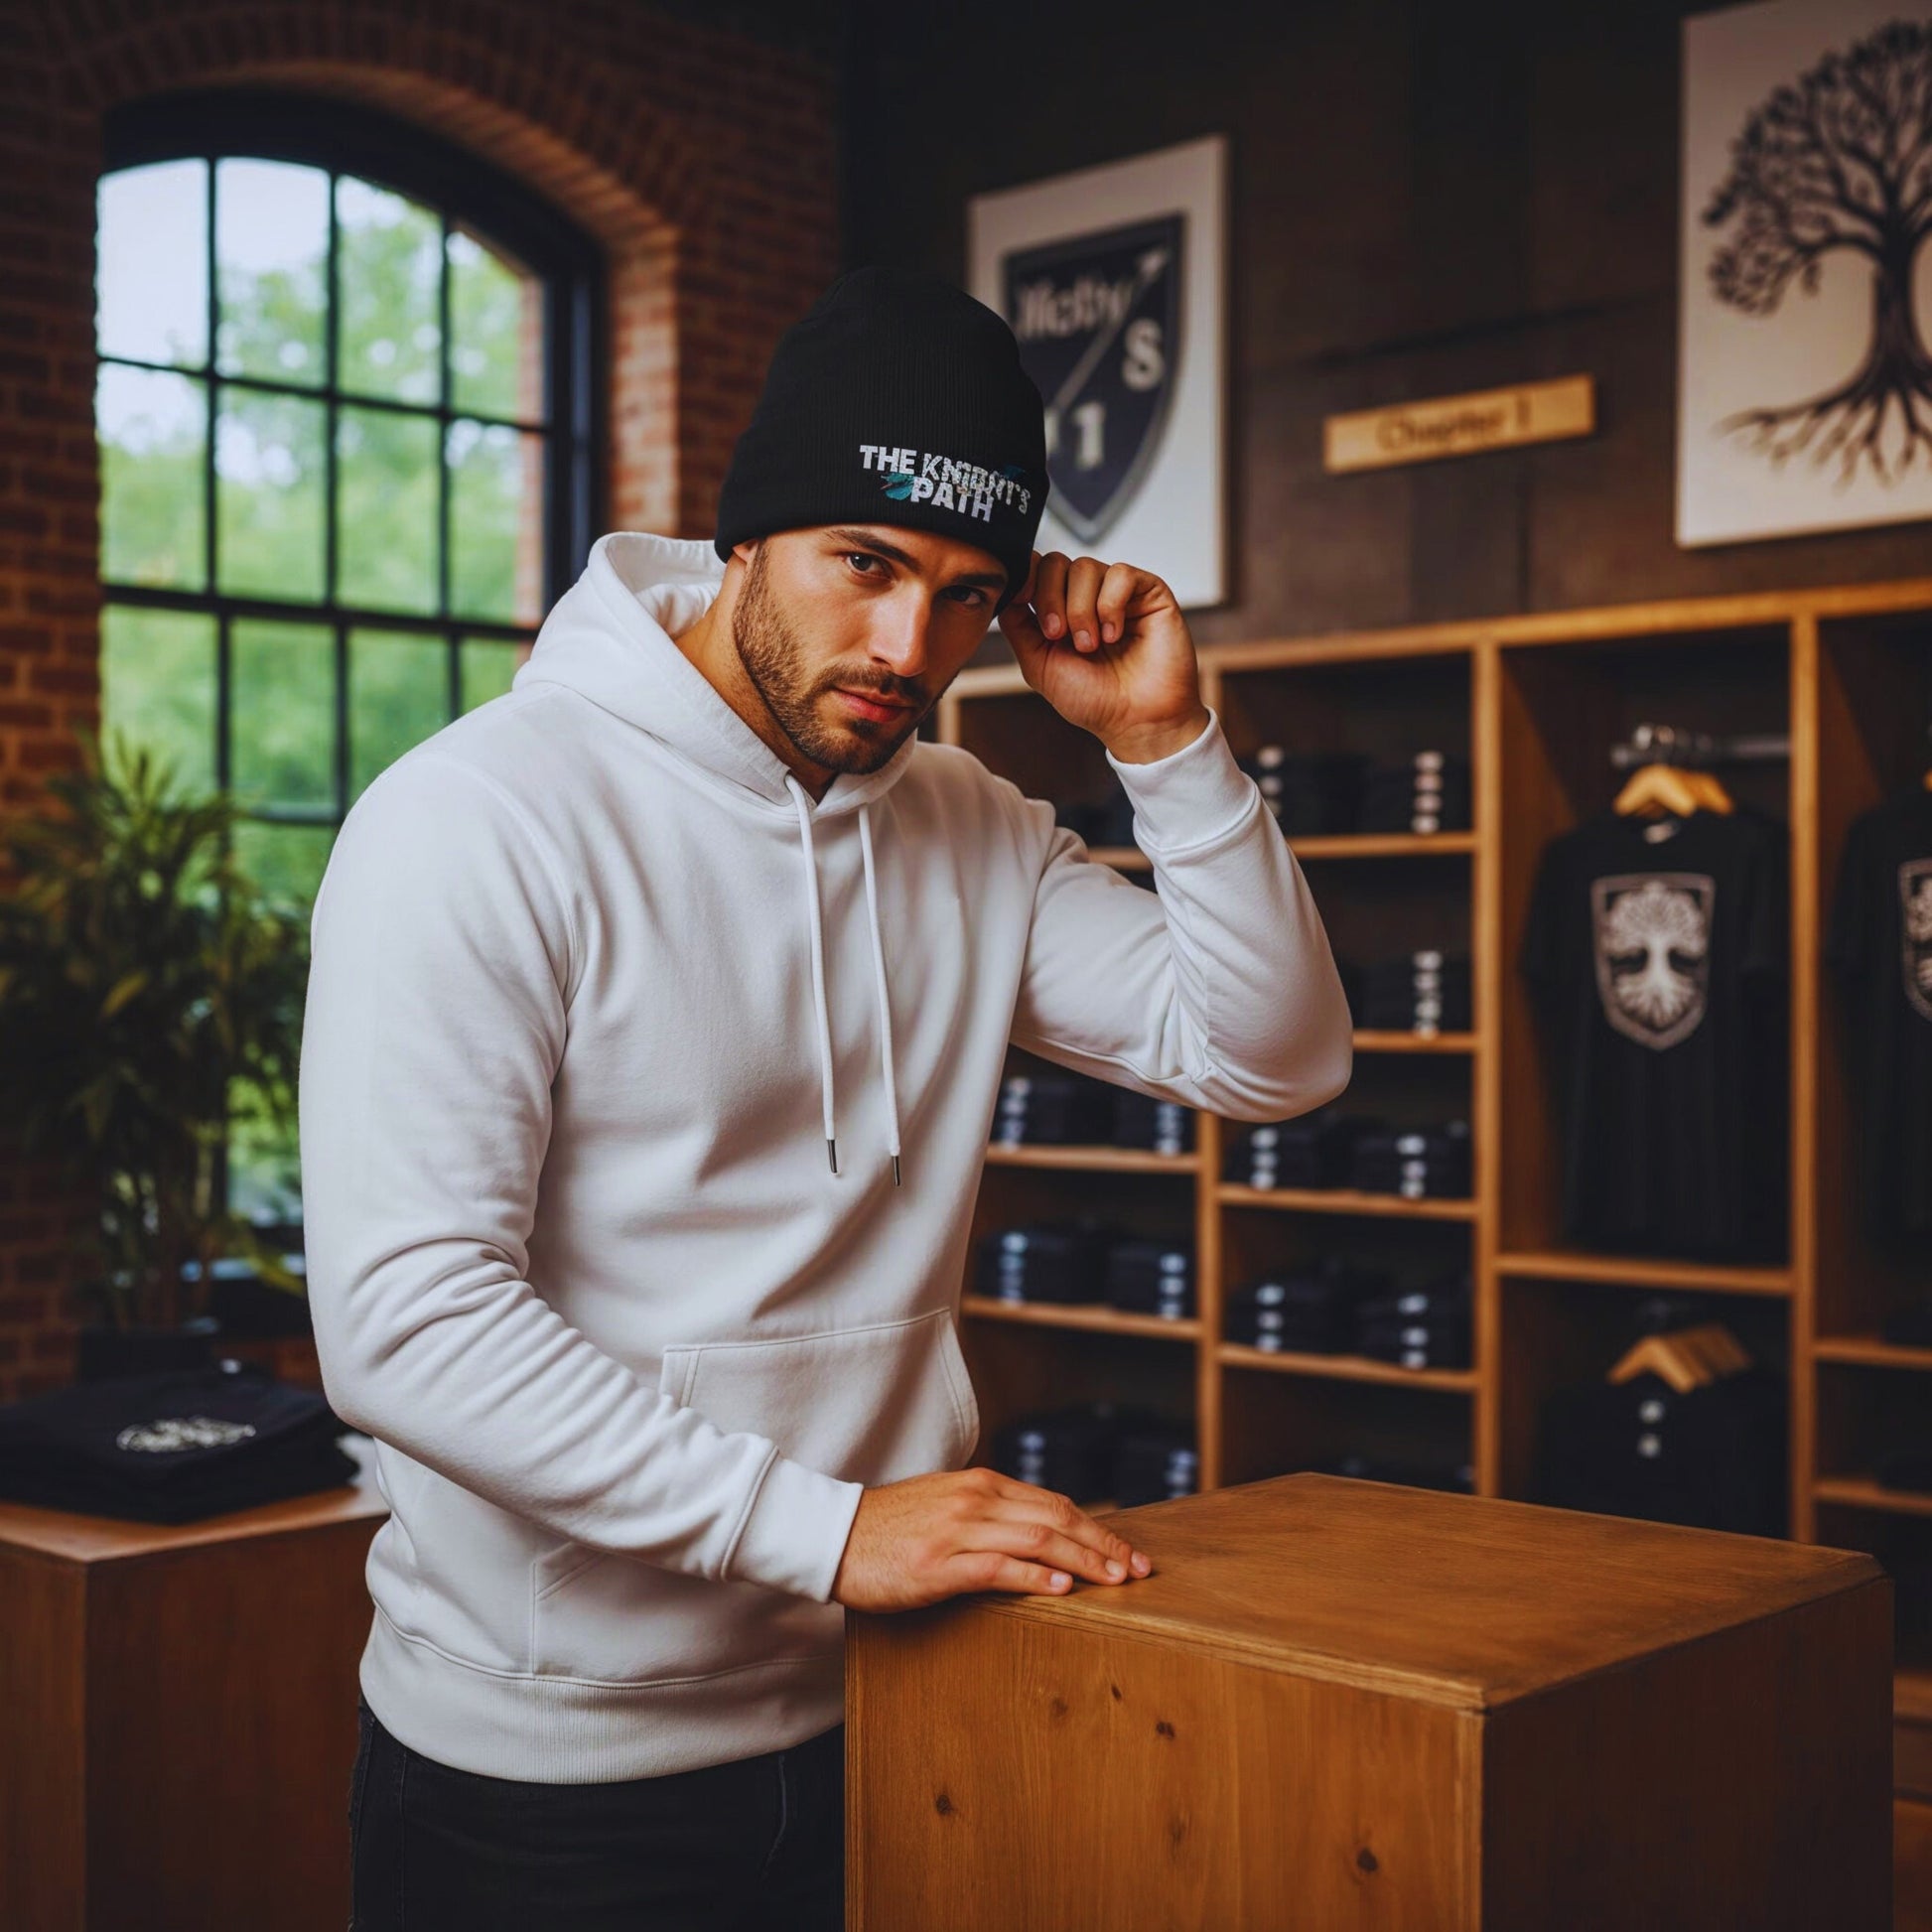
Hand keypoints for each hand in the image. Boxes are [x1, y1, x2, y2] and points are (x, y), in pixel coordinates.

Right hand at [829, 1465, 1154, 1613]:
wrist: (834, 1535)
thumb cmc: (890, 1528)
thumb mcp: (947, 1507)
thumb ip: (990, 1514)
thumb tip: (1039, 1536)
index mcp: (982, 1485)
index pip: (1055, 1503)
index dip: (1098, 1528)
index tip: (1128, 1553)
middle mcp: (977, 1500)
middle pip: (1057, 1518)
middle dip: (1105, 1545)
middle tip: (1139, 1571)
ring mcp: (959, 1530)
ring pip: (1037, 1540)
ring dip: (1083, 1561)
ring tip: (1115, 1580)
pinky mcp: (940, 1563)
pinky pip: (998, 1567)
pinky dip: (1034, 1577)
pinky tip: (1061, 1589)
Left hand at [997, 549, 1209, 763]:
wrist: (1136, 721)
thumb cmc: (1094, 699)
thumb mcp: (1038, 664)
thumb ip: (1017, 626)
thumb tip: (1007, 591)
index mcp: (1060, 610)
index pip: (1036, 570)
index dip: (1027, 578)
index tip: (1024, 601)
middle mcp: (1088, 597)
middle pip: (1056, 562)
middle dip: (1050, 599)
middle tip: (1059, 636)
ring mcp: (1118, 592)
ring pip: (1085, 567)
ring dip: (1081, 609)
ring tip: (1091, 645)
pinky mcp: (1149, 592)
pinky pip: (1120, 573)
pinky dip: (1110, 605)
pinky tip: (1113, 634)